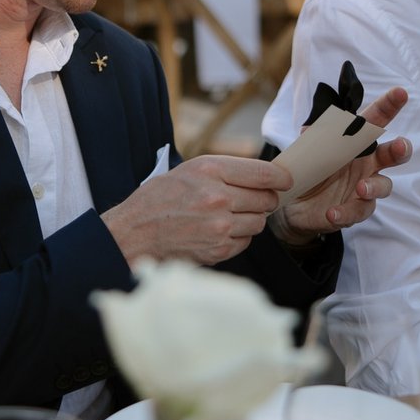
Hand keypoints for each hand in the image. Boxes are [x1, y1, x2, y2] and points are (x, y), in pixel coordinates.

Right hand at [103, 155, 292, 265]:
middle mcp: (217, 197)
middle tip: (251, 200)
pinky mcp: (218, 248)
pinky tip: (218, 232)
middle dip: (263, 200)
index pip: (262, 172)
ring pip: (258, 222)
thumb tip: (263, 177)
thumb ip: (224, 172)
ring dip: (250, 220)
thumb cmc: (158, 200)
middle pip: (266, 199)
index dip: (280, 177)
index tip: (286, 180)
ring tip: (228, 217)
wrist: (133, 234)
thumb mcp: (188, 171)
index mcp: (209, 170)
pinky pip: (246, 241)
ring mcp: (219, 225)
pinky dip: (238, 237)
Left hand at [268, 86, 411, 245]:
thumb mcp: (306, 153)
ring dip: (374, 186)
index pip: (374, 121)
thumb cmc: (309, 170)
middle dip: (400, 149)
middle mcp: (366, 163)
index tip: (400, 93)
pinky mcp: (356, 210)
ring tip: (361, 188)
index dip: (388, 106)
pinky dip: (346, 213)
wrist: (294, 205)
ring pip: (384, 185)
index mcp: (355, 142)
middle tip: (399, 146)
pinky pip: (359, 211)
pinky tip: (332, 213)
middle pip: (392, 154)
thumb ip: (310, 141)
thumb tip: (308, 130)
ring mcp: (364, 187)